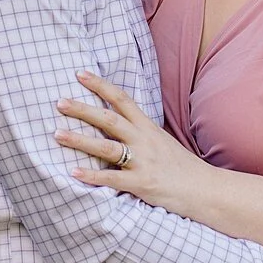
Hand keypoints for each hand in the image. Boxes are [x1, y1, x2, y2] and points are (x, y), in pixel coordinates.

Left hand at [54, 70, 213, 213]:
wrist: (206, 189)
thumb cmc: (182, 167)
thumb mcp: (162, 142)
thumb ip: (141, 132)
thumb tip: (118, 124)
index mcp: (148, 127)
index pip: (122, 99)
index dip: (100, 85)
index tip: (79, 73)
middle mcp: (144, 140)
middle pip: (109, 119)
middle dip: (82, 109)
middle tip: (59, 101)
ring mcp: (143, 161)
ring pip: (107, 147)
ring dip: (80, 140)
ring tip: (57, 134)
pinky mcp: (142, 183)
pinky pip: (113, 178)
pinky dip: (92, 176)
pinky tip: (74, 172)